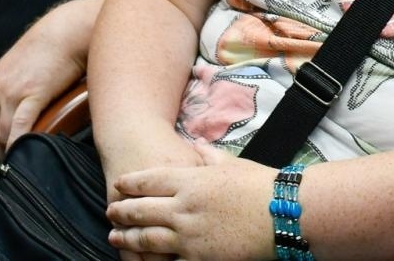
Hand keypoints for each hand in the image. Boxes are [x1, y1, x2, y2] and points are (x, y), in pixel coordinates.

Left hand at [0, 2, 90, 165]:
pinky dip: (18, 146)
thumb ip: (7, 91)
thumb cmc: (46, 49)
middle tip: (4, 168)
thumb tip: (10, 118)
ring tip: (18, 163)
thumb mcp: (15, 68)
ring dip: (7, 154)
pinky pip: (19, 129)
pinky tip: (24, 154)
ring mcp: (12, 93)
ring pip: (0, 135)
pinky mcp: (32, 95)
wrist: (64, 32)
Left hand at [105, 147, 276, 260]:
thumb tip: (197, 145)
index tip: (120, 184)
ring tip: (116, 237)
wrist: (283, 214)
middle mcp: (184, 207)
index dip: (131, 183)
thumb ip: (210, 156)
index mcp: (192, 181)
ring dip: (128, 237)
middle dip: (122, 211)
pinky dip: (154, 260)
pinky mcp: (198, 258)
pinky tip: (145, 260)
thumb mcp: (233, 164)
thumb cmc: (262, 186)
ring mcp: (189, 236)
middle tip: (110, 212)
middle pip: (142, 209)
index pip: (151, 180)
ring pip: (147, 238)